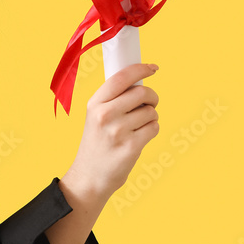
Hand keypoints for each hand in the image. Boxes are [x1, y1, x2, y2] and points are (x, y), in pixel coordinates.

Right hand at [63, 63, 159, 203]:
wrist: (90, 176)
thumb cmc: (97, 143)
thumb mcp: (94, 116)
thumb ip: (112, 99)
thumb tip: (139, 81)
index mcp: (94, 104)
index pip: (121, 77)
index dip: (140, 69)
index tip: (152, 68)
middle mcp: (104, 115)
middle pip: (142, 93)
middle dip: (152, 97)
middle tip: (150, 103)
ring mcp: (118, 131)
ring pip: (151, 112)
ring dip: (151, 117)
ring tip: (139, 126)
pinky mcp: (131, 147)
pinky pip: (154, 128)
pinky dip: (152, 130)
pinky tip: (140, 138)